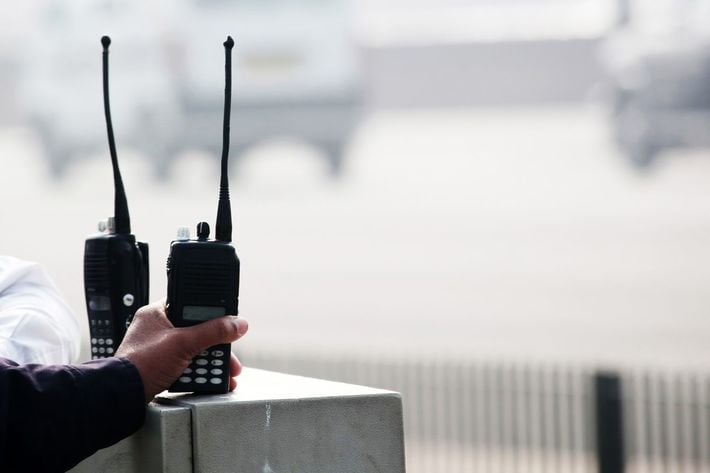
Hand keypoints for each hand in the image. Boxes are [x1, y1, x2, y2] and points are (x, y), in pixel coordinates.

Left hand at [115, 300, 248, 401]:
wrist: (123, 396)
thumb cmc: (141, 364)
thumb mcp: (183, 343)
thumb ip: (213, 332)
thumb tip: (238, 324)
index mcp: (157, 313)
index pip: (191, 303)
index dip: (211, 311)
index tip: (226, 320)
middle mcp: (158, 328)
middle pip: (197, 330)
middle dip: (216, 345)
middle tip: (228, 353)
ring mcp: (159, 348)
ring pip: (194, 349)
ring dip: (211, 361)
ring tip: (223, 373)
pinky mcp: (161, 366)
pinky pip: (187, 364)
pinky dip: (199, 372)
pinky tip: (210, 380)